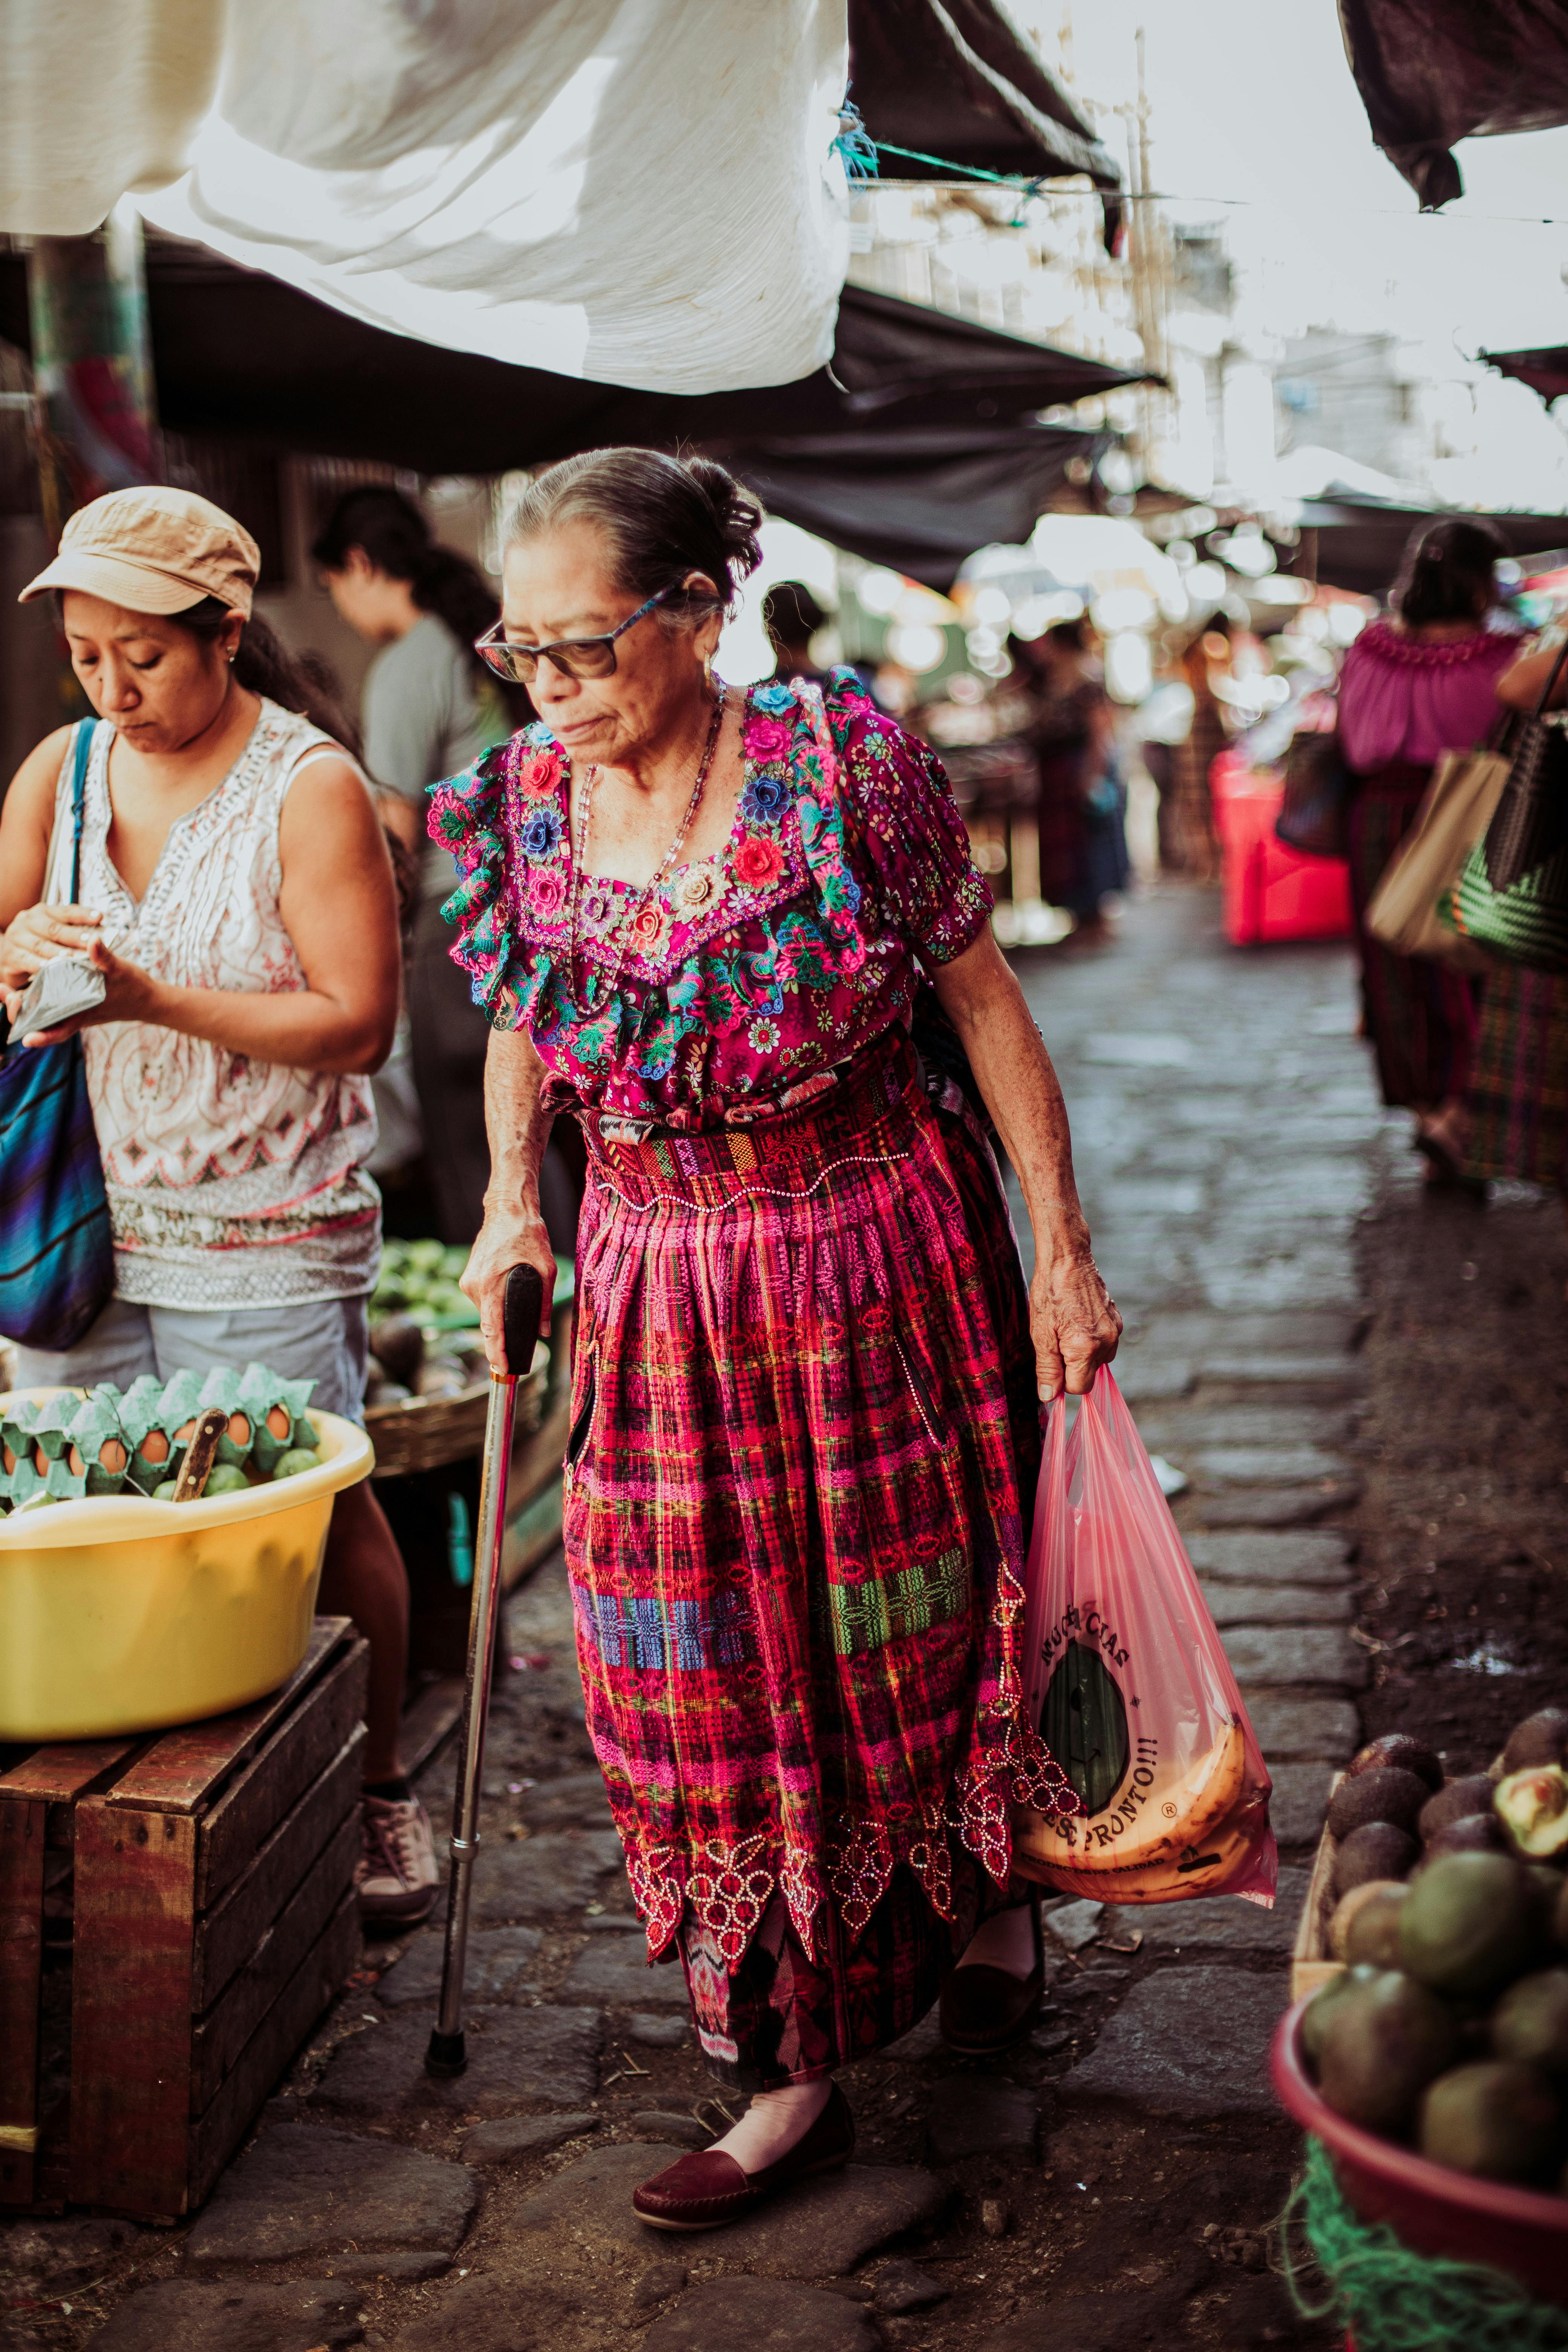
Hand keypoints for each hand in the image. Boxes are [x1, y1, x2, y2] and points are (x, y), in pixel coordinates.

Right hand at [0, 900, 101, 990]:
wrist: (12, 957)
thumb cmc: (43, 945)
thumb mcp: (58, 936)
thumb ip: (75, 935)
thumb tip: (99, 940)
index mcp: (45, 912)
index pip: (67, 911)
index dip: (83, 915)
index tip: (100, 918)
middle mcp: (29, 920)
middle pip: (54, 928)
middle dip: (73, 935)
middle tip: (89, 942)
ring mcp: (17, 937)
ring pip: (40, 945)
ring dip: (56, 952)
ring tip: (71, 957)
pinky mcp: (10, 955)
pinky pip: (25, 959)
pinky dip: (37, 964)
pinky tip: (48, 967)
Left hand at [2, 934, 158, 1046]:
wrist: (147, 998)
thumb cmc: (134, 987)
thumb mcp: (120, 970)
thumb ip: (104, 957)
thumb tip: (92, 941)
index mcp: (84, 1013)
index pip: (59, 1031)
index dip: (42, 1037)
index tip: (26, 1038)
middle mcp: (74, 1015)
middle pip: (42, 1023)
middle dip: (21, 1014)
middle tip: (8, 995)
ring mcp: (72, 1010)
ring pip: (41, 1014)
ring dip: (23, 1005)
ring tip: (7, 990)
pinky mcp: (73, 1002)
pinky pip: (49, 1005)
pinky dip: (34, 998)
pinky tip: (24, 986)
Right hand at [460, 1202, 556, 1374]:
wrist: (507, 1208)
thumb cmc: (527, 1233)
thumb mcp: (546, 1268)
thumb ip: (544, 1302)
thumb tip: (543, 1331)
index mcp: (489, 1285)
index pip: (491, 1329)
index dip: (496, 1353)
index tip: (502, 1370)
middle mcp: (473, 1286)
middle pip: (489, 1323)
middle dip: (502, 1337)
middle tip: (518, 1354)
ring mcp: (468, 1281)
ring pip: (486, 1311)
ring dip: (500, 1315)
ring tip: (520, 1306)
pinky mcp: (469, 1276)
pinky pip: (483, 1299)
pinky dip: (495, 1303)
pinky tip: (509, 1294)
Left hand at [1031, 1248, 1121, 1401]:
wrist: (1067, 1258)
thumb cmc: (1050, 1292)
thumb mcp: (1041, 1333)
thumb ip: (1047, 1368)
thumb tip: (1049, 1397)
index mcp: (1086, 1347)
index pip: (1079, 1388)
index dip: (1061, 1382)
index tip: (1051, 1364)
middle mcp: (1107, 1341)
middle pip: (1089, 1375)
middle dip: (1071, 1366)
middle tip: (1055, 1339)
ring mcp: (1115, 1330)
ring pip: (1097, 1359)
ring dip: (1081, 1353)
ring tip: (1065, 1327)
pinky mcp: (1116, 1319)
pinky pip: (1104, 1342)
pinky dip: (1090, 1339)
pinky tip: (1076, 1320)